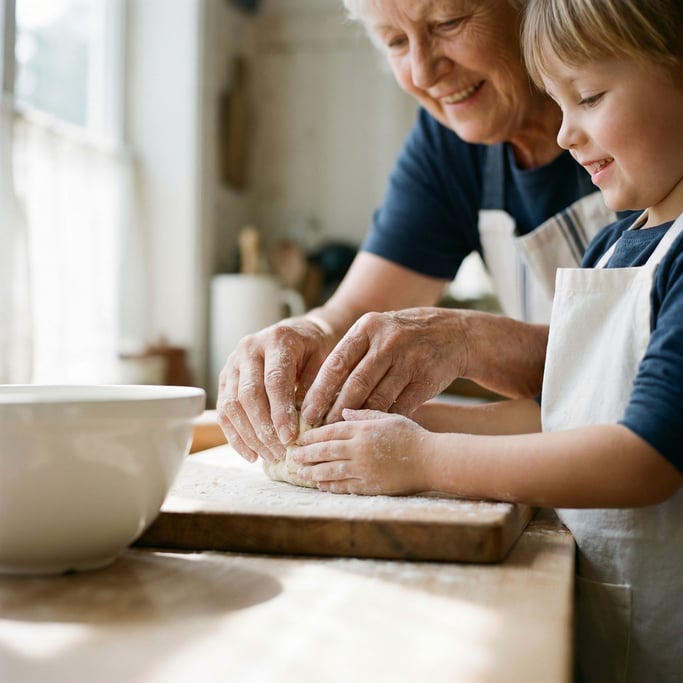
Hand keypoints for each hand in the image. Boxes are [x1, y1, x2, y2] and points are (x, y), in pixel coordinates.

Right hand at [216, 317, 333, 462]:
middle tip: (280, 451)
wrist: (296, 333)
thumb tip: (307, 422)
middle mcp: (248, 349)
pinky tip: (251, 454)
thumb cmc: (313, 351)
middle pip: (248, 395)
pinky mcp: (224, 379)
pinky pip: (224, 412)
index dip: (280, 412)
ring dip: (249, 436)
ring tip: (269, 456)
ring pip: (232, 405)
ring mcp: (232, 364)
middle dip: (263, 428)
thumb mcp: (322, 362)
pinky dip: (236, 436)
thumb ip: (314, 388)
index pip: (274, 380)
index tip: (290, 438)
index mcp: (276, 340)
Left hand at [290, 409, 432, 494]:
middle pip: (325, 451)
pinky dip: (330, 485)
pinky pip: (344, 486)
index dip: (312, 435)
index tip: (300, 438)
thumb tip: (342, 413)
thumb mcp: (388, 417)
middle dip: (306, 454)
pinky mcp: (370, 486)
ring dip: (312, 471)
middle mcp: (360, 449)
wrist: (431, 460)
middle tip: (292, 456)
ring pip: (330, 470)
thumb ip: (364, 414)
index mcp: (363, 429)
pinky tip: (320, 483)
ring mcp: (364, 469)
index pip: (330, 431)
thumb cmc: (411, 435)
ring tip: (300, 472)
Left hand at [301, 308, 467, 426]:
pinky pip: (399, 407)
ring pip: (377, 398)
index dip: (319, 391)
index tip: (307, 413)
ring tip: (342, 433)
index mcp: (368, 328)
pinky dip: (383, 421)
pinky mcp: (425, 378)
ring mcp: (409, 360)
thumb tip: (319, 395)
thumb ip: (350, 357)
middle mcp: (388, 341)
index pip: (337, 363)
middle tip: (320, 429)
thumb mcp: (375, 334)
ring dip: (358, 419)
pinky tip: (370, 431)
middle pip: (355, 384)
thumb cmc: (401, 338)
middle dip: (334, 410)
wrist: (452, 333)